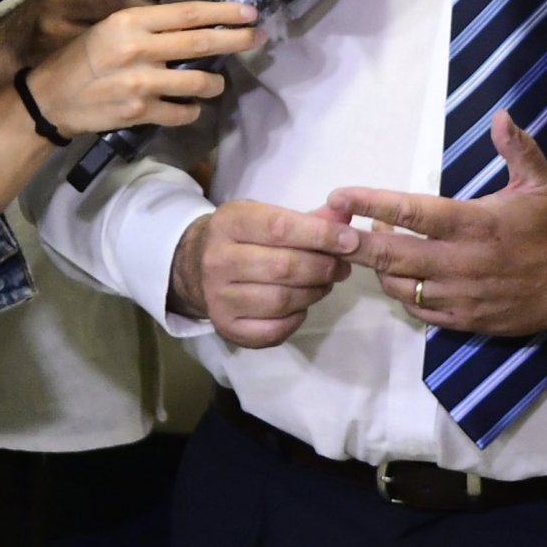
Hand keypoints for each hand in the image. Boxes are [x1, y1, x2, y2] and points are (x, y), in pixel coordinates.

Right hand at [27, 1, 260, 133]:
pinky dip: (192, 110)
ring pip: (197, 82)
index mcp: (130, 20)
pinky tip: (192, 107)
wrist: (48, 98)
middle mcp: (139, 48)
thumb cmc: (80, 57)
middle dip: (236, 40)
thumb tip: (194, 22)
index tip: (249, 12)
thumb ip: (148, 24)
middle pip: (201, 43)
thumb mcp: (109, 27)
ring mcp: (140, 83)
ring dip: (215, 83)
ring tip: (218, 83)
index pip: (188, 13)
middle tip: (259, 38)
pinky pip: (181, 112)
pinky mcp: (139, 112)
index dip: (223, 12)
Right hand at [170, 200, 357, 347]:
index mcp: (230, 222)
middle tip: (341, 267)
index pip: (280, 228)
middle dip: (322, 268)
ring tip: (325, 283)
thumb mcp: (268, 216)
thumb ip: (308, 219)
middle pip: (283, 267)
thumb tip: (346, 222)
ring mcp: (218, 297)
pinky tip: (301, 306)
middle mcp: (218, 260)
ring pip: (280, 300)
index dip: (320, 235)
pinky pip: (271, 330)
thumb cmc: (244, 236)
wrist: (196, 265)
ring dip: (313, 293)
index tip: (350, 241)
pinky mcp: (224, 326)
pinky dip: (295, 319)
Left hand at [332, 111, 546, 337]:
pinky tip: (401, 275)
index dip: (371, 204)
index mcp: (475, 224)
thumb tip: (500, 115)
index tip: (340, 196)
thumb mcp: (541, 183)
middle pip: (392, 256)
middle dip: (354, 244)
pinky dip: (402, 293)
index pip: (412, 213)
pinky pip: (418, 311)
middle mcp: (461, 262)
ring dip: (379, 267)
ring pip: (399, 287)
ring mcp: (460, 296)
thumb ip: (517, 148)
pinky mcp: (463, 320)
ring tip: (374, 244)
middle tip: (330, 230)